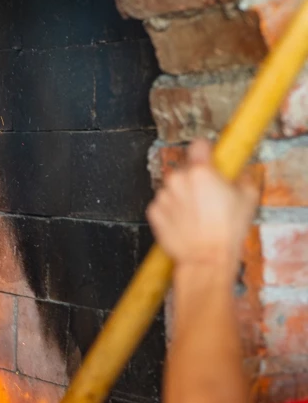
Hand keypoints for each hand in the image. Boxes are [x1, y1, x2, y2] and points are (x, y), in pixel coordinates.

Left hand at [147, 139, 258, 270]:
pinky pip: (163, 204)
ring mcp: (163, 196)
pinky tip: (186, 221)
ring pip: (173, 186)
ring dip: (182, 194)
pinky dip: (172, 209)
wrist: (206, 258)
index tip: (210, 157)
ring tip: (197, 212)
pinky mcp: (153, 212)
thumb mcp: (248, 198)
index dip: (206, 151)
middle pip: (185, 168)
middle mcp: (178, 180)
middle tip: (208, 195)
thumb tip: (240, 173)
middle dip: (195, 177)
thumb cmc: (226, 232)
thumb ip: (242, 177)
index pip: (199, 145)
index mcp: (200, 172)